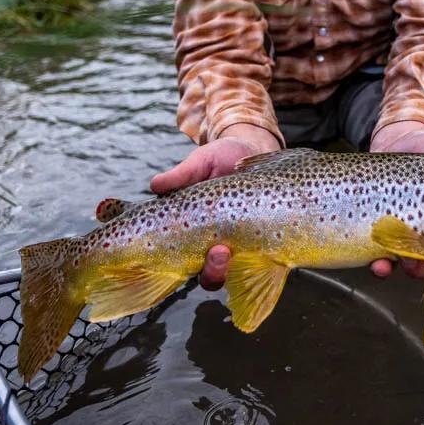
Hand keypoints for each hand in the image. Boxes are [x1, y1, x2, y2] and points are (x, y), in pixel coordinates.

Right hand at [150, 124, 279, 289]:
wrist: (253, 148)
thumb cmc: (221, 157)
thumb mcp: (201, 163)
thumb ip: (182, 175)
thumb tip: (155, 186)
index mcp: (192, 228)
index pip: (182, 261)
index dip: (181, 266)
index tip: (190, 248)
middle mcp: (213, 242)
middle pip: (210, 275)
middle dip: (214, 271)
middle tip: (221, 251)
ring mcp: (238, 243)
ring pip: (233, 274)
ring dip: (233, 269)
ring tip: (235, 249)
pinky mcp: (262, 239)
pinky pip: (263, 260)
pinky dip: (264, 262)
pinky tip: (268, 252)